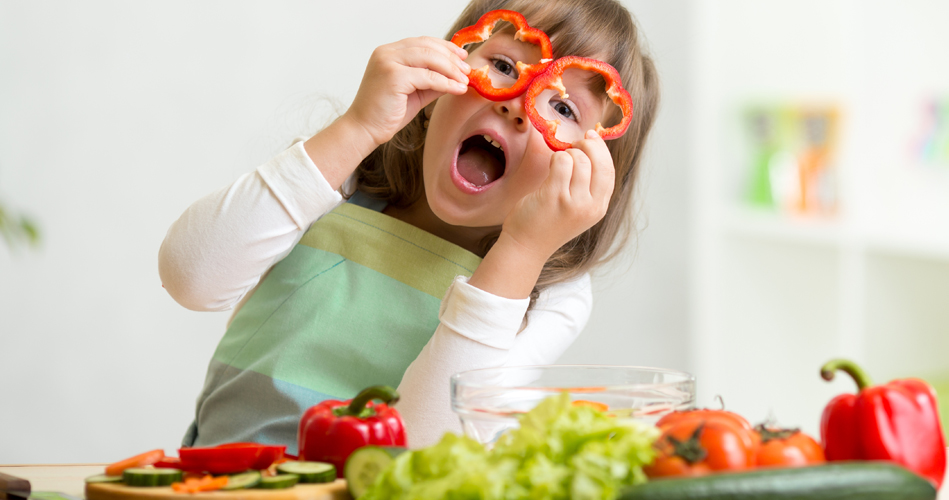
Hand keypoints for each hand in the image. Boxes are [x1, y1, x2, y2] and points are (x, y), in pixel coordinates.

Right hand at [345, 37, 469, 145]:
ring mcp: (388, 62)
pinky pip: (428, 77)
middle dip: (451, 58)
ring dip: (451, 69)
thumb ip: (433, 80)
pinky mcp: (393, 77)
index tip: (462, 56)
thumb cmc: (387, 112)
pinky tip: (457, 89)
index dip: (445, 47)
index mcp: (389, 52)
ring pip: (430, 59)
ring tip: (465, 80)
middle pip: (428, 47)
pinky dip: (446, 83)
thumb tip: (457, 75)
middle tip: (467, 70)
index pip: (422, 42)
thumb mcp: (415, 91)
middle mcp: (386, 53)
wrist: (364, 129)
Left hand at [502, 131, 615, 260]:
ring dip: (567, 154)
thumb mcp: (577, 209)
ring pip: (579, 159)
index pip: (609, 171)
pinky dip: (555, 157)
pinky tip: (550, 166)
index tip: (591, 137)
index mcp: (599, 208)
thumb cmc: (547, 223)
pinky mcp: (554, 196)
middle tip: (573, 145)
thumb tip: (590, 148)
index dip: (601, 151)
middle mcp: (590, 206)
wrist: (526, 246)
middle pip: (599, 162)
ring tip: (557, 163)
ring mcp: (573, 202)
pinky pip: (561, 162)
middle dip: (587, 146)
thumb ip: (587, 186)